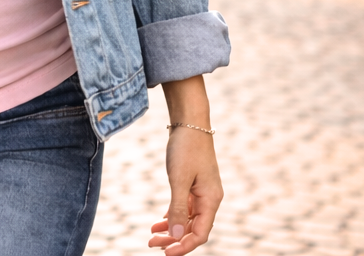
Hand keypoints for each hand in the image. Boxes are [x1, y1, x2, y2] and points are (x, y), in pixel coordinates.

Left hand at [149, 76, 222, 254]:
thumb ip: (177, 208)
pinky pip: (185, 207)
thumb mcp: (179, 179)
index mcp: (211, 200)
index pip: (200, 234)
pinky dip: (173, 215)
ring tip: (152, 235)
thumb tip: (175, 236)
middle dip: (174, 239)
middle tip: (152, 244)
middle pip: (193, 229)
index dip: (184, 246)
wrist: (190, 121)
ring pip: (188, 218)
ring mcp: (202, 191)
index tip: (165, 253)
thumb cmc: (186, 147)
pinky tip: (160, 221)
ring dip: (171, 228)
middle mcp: (209, 199)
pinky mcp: (194, 183)